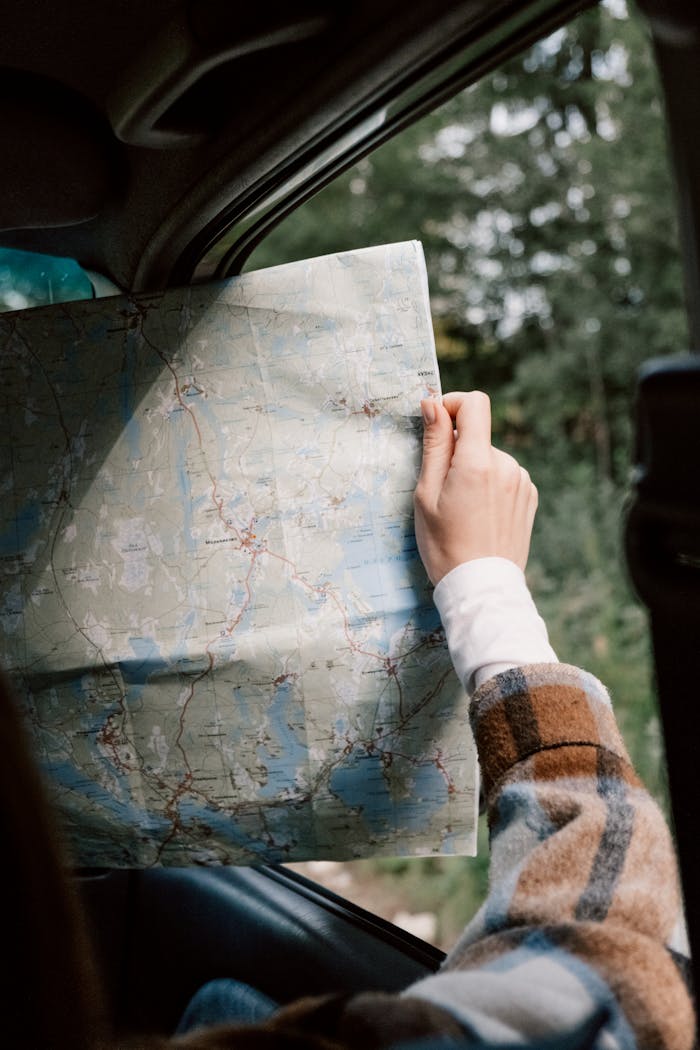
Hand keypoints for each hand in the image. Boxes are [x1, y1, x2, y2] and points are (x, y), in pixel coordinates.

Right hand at [413, 391, 537, 584]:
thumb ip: (433, 445)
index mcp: (477, 462)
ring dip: (474, 470)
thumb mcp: (426, 494)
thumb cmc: (445, 545)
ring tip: (462, 509)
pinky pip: (504, 476)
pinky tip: (480, 515)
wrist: (480, 588)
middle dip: (457, 451)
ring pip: (489, 458)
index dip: (452, 404)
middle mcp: (506, 465)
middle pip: (478, 435)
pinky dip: (490, 486)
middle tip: (441, 489)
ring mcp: (521, 481)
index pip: (474, 404)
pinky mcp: (529, 497)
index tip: (436, 421)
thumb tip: (433, 404)